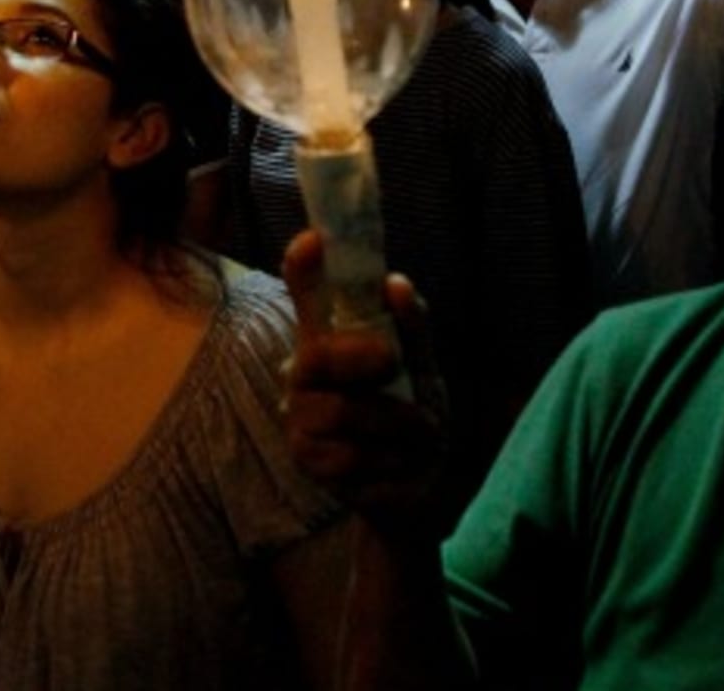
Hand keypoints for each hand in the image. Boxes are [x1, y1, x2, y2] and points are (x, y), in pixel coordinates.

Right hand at [281, 231, 447, 531]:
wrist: (414, 485)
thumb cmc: (412, 415)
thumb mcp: (422, 370)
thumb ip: (411, 330)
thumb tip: (396, 284)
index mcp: (330, 342)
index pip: (306, 296)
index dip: (305, 269)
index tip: (314, 239)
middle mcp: (304, 376)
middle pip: (317, 357)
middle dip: (361, 357)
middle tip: (395, 364)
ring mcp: (300, 420)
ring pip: (343, 414)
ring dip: (398, 423)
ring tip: (422, 431)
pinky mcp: (310, 464)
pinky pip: (352, 459)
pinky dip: (391, 461)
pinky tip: (401, 462)